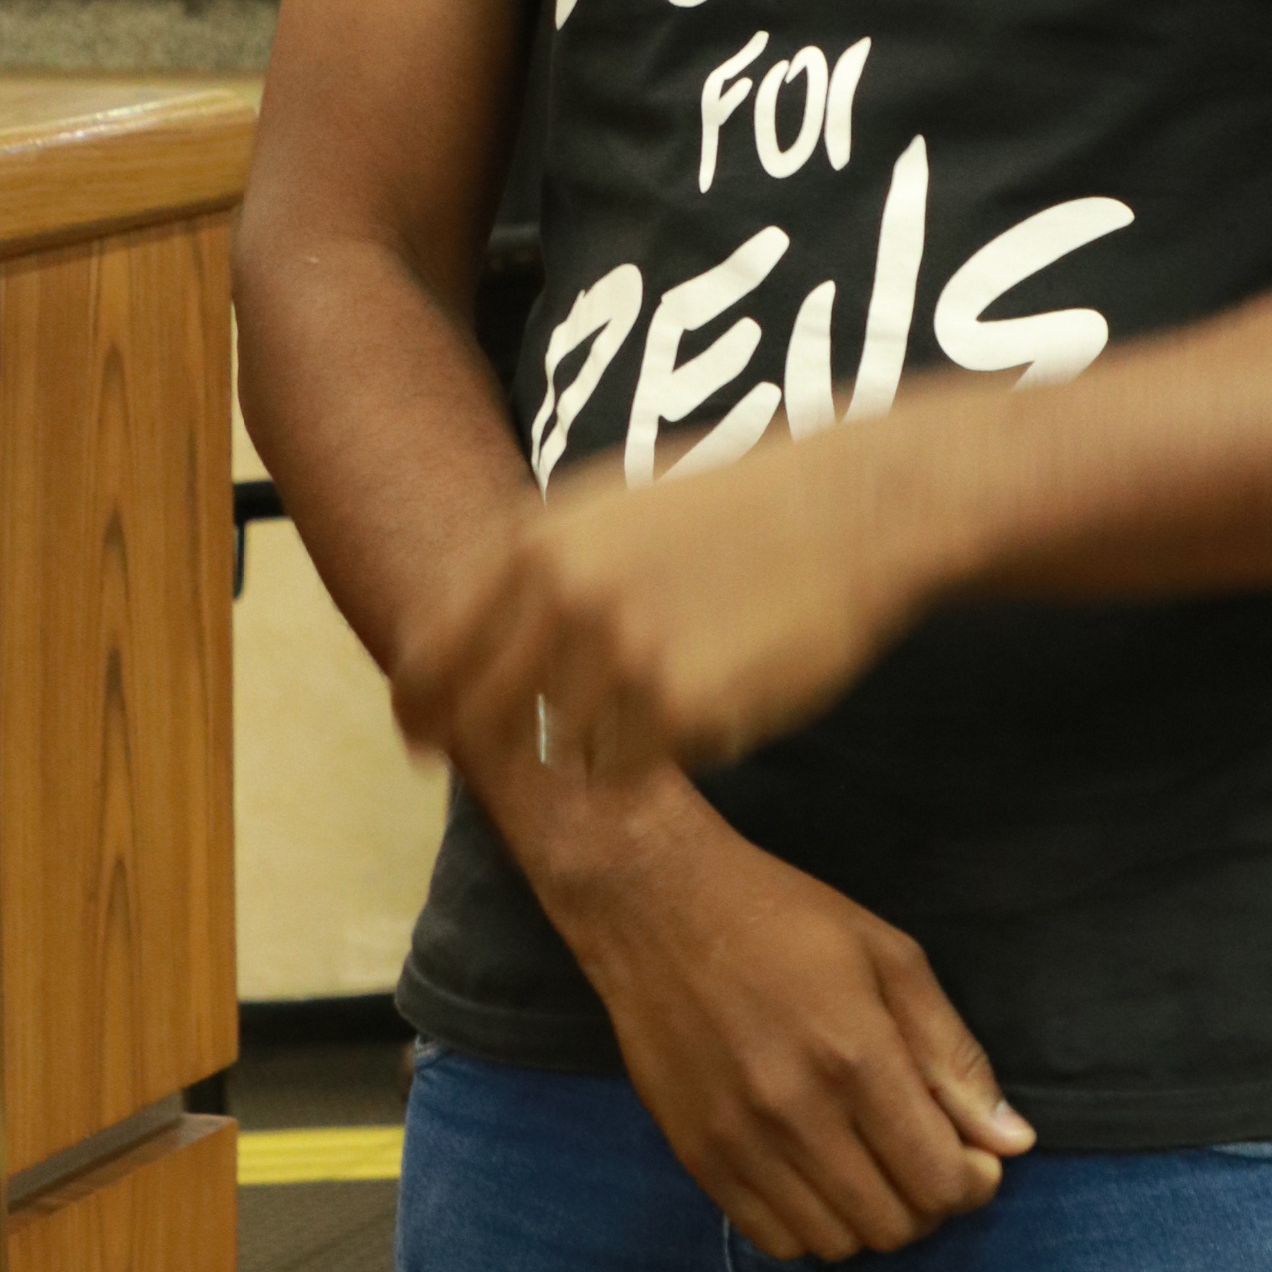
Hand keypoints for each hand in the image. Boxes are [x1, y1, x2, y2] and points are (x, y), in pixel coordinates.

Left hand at [407, 414, 959, 783]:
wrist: (851, 507)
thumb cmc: (742, 502)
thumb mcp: (616, 501)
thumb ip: (541, 562)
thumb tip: (473, 629)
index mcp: (537, 540)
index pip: (435, 647)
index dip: (420, 705)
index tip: (419, 741)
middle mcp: (561, 595)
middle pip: (484, 717)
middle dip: (490, 750)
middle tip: (511, 771)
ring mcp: (617, 653)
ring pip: (568, 749)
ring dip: (602, 744)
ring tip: (669, 692)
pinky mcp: (676, 707)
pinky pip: (636, 768)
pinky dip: (663, 754)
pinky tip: (711, 700)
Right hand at [551, 804, 1033, 1262]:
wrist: (653, 903)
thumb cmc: (782, 916)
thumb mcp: (889, 956)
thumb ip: (953, 1053)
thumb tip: (1013, 1141)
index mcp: (856, 1057)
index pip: (940, 1180)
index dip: (974, 1182)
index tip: (974, 1156)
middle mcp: (797, 1114)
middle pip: (894, 1224)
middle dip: (929, 1201)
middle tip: (924, 1155)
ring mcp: (739, 1144)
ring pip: (837, 1244)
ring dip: (870, 1216)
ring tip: (871, 1164)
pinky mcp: (697, 1158)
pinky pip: (773, 1240)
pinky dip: (810, 1226)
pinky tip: (816, 1174)